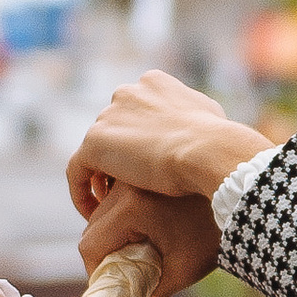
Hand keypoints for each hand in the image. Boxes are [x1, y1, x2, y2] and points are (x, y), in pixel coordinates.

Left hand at [66, 69, 269, 215]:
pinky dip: (82, 192)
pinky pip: (78, 171)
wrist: (208, 150)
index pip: (137, 113)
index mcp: (153, 83)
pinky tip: (93, 213)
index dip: (140, 141)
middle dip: (120, 158)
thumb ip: (196, 116)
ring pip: (96, 151)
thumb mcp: (211, 117)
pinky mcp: (94, 143)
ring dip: (102, 177)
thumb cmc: (218, 139)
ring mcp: (108, 116)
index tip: (148, 166)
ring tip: (111, 206)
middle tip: (127, 189)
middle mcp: (127, 93)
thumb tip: (203, 127)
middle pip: (115, 129)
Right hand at [79, 178, 218, 296]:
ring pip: (101, 215)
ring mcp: (131, 179)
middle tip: (126, 274)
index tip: (115, 287)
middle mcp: (124, 188)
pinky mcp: (140, 177)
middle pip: (91, 230)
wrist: (240, 197)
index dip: (97, 272)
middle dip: (103, 256)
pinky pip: (116, 202)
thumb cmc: (213, 234)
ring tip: (138, 253)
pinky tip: (144, 232)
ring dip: (111, 237)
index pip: (90, 246)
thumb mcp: (182, 270)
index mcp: (131, 208)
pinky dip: (121, 221)